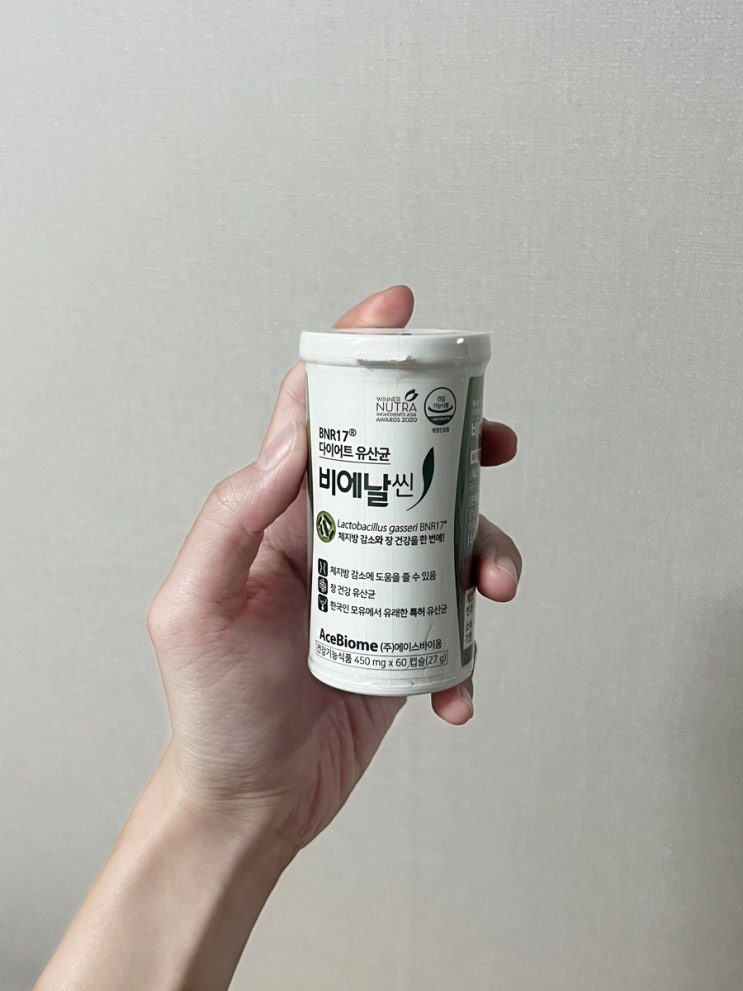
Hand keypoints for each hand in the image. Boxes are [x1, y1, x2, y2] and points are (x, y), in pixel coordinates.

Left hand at [147, 286, 521, 855]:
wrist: (256, 796)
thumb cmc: (215, 708)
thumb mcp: (195, 608)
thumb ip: (231, 516)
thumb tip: (288, 441)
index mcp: (278, 515)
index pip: (313, 416)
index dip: (354, 355)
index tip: (399, 314)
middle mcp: (332, 539)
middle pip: (403, 462)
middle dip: (454, 443)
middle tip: (494, 444)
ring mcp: (376, 586)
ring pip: (448, 535)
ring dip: (486, 548)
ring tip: (493, 587)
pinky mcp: (408, 636)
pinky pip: (457, 620)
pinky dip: (471, 649)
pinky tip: (455, 691)